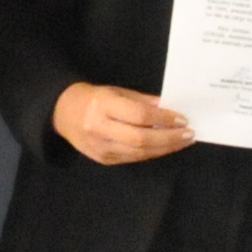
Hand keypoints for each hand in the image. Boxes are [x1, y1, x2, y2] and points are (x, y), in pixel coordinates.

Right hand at [51, 82, 193, 165]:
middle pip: (141, 138)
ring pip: (140, 152)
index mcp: (102, 105)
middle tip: (189, 134)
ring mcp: (101, 147)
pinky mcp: (104, 159)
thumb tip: (170, 107)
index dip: (163, 118)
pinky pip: (134, 158)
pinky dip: (153, 152)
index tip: (182, 118)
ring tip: (183, 141)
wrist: (62, 113)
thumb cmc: (93, 98)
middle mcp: (99, 128)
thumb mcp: (116, 91)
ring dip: (165, 147)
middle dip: (169, 138)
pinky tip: (165, 146)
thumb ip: (142, 101)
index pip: (138, 115)